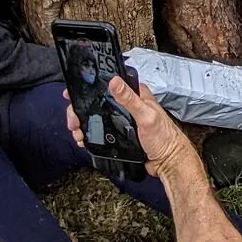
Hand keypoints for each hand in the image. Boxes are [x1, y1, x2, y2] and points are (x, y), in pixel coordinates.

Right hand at [64, 78, 193, 177]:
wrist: (167, 160)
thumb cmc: (164, 137)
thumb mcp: (145, 115)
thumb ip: (129, 99)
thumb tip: (115, 81)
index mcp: (137, 95)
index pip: (110, 84)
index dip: (91, 88)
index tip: (75, 93)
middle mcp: (130, 105)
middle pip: (99, 102)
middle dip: (82, 110)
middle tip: (74, 120)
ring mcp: (124, 119)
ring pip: (98, 116)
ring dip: (84, 123)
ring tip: (78, 131)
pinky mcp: (121, 132)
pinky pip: (102, 129)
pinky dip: (91, 133)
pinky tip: (85, 137)